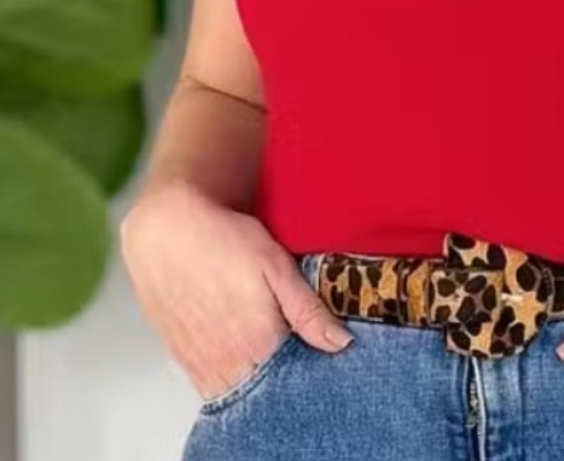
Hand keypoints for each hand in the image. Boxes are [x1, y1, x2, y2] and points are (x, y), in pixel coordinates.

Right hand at [120, 181, 351, 400]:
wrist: (164, 231)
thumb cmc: (222, 241)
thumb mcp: (276, 266)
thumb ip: (307, 310)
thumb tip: (341, 343)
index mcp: (255, 344)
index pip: (291, 382)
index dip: (309, 371)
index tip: (320, 357)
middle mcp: (224, 362)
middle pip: (262, 390)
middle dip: (281, 376)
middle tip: (292, 344)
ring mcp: (199, 363)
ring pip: (235, 390)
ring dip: (253, 376)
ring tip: (264, 342)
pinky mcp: (181, 357)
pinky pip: (209, 382)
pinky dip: (228, 373)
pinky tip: (239, 348)